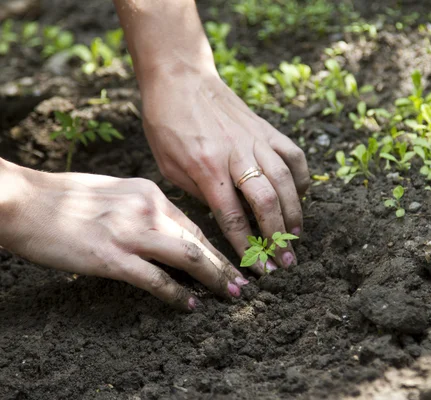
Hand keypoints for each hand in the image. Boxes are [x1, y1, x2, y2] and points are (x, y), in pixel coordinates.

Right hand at [0, 166, 248, 310]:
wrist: (24, 200)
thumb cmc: (65, 198)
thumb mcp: (116, 192)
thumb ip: (144, 208)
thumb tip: (168, 230)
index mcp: (149, 192)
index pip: (193, 223)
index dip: (216, 245)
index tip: (233, 260)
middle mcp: (147, 209)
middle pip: (199, 239)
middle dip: (226, 263)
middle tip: (246, 281)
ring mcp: (131, 232)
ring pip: (189, 257)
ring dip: (215, 277)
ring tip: (231, 294)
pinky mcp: (112, 257)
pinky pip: (155, 280)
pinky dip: (177, 294)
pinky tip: (189, 305)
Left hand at [140, 68, 309, 273]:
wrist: (180, 79)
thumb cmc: (167, 123)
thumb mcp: (168, 165)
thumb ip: (198, 192)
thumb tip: (225, 218)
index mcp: (206, 167)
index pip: (231, 217)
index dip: (247, 247)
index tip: (258, 268)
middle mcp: (236, 155)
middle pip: (266, 202)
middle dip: (278, 237)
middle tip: (285, 261)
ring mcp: (255, 140)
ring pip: (285, 181)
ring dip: (294, 213)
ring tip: (296, 235)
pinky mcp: (266, 129)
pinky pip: (293, 155)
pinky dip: (301, 178)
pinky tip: (300, 195)